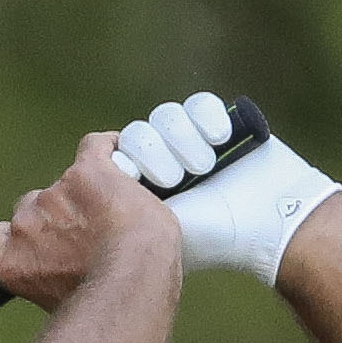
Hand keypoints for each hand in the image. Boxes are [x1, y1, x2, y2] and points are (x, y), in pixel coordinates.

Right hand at [0, 134, 179, 311]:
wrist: (135, 279)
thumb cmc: (107, 301)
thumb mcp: (58, 303)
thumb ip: (48, 280)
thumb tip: (62, 279)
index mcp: (11, 262)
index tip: (11, 240)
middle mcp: (25, 225)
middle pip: (32, 209)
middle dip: (59, 217)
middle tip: (95, 235)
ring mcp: (55, 194)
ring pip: (70, 183)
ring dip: (91, 193)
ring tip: (122, 215)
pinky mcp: (87, 171)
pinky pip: (94, 148)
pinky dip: (110, 150)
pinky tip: (123, 159)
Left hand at [112, 92, 341, 285]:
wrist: (263, 228)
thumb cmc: (204, 239)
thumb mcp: (145, 232)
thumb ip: (106, 212)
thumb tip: (77, 198)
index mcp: (138, 188)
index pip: (111, 154)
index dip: (122, 162)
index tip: (138, 184)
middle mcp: (162, 161)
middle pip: (138, 133)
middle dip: (153, 155)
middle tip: (172, 182)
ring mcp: (191, 142)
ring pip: (166, 117)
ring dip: (181, 139)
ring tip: (201, 168)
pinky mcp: (220, 124)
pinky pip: (198, 104)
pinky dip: (207, 117)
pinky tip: (220, 139)